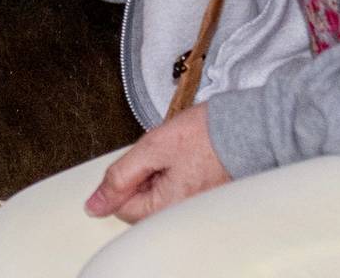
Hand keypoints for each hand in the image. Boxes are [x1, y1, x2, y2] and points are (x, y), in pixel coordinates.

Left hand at [84, 102, 230, 222]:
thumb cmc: (206, 135)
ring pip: (158, 194)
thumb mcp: (151, 148)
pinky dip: (176, 173)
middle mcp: (181, 214)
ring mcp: (194, 207)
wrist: (246, 125)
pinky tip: (187, 158)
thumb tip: (94, 205)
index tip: (144, 158)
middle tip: (163, 154)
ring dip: (160, 173)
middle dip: (144, 176)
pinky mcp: (204, 198)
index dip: (126, 177)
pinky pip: (176, 189)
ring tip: (177, 153)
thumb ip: (119, 177)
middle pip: (141, 203)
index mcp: (166, 208)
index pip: (122, 206)